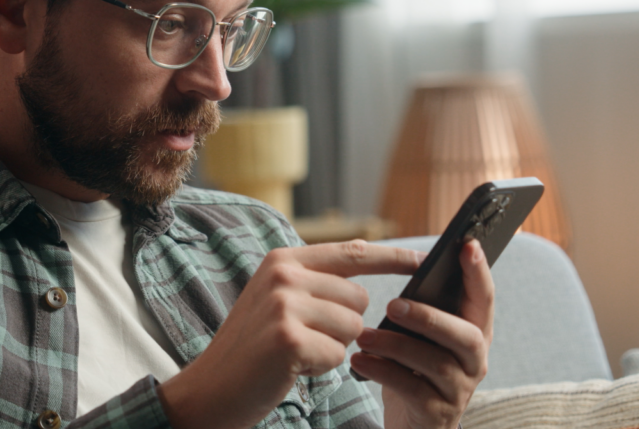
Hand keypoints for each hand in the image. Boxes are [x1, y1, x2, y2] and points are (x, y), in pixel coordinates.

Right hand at [157, 240, 423, 428]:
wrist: (214, 387)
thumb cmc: (253, 347)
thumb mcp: (278, 298)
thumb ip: (316, 277)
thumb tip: (367, 252)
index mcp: (282, 259)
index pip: (352, 251)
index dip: (392, 257)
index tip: (424, 259)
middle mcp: (282, 274)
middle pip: (358, 298)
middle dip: (343, 325)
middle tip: (303, 338)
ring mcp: (284, 304)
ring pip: (353, 327)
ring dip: (333, 347)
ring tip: (296, 351)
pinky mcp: (289, 337)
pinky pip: (339, 354)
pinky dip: (322, 367)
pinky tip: (291, 366)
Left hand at [349, 239, 494, 428]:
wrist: (410, 423)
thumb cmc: (412, 367)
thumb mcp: (418, 335)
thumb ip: (418, 305)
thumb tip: (388, 257)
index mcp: (473, 332)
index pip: (483, 299)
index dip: (479, 272)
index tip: (468, 244)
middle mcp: (475, 360)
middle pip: (466, 335)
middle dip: (430, 317)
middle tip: (392, 304)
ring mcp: (460, 389)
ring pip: (436, 362)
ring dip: (396, 345)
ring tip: (363, 336)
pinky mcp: (438, 412)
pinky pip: (413, 389)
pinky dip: (384, 371)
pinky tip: (359, 361)